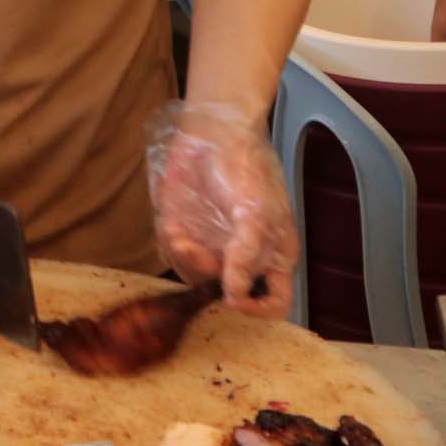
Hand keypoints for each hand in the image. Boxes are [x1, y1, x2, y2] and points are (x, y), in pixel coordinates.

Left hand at [147, 100, 296, 318]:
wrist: (214, 134)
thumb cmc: (248, 169)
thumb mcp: (257, 211)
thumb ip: (248, 254)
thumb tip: (235, 294)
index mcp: (272, 256)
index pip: (274, 302)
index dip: (258, 311)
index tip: (235, 300)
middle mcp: (242, 258)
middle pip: (227, 294)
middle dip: (208, 277)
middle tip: (196, 251)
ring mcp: (213, 246)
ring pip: (196, 277)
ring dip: (185, 260)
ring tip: (181, 235)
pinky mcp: (185, 232)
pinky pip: (173, 254)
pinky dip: (170, 244)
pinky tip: (173, 223)